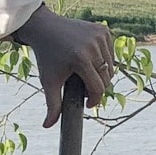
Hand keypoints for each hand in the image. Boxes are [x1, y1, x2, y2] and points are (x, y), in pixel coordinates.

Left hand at [17, 10, 116, 125]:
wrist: (44, 28)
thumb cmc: (46, 56)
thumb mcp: (48, 81)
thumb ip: (52, 105)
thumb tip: (48, 126)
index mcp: (81, 59)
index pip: (98, 88)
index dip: (94, 99)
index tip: (88, 103)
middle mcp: (93, 46)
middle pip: (106, 78)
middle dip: (97, 87)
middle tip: (84, 88)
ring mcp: (99, 36)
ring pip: (110, 66)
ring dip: (101, 74)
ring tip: (87, 75)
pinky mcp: (103, 30)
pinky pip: (110, 53)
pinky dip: (104, 60)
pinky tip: (91, 60)